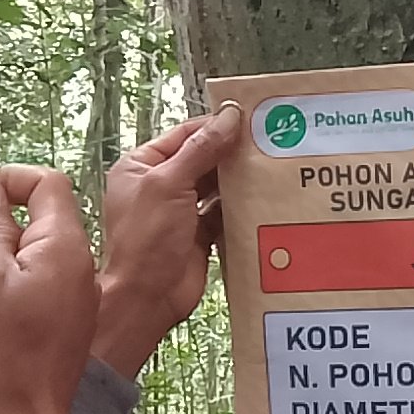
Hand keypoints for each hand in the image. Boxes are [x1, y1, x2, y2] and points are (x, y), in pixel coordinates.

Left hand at [89, 103, 243, 377]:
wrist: (147, 297)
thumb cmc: (145, 239)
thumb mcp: (170, 184)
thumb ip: (201, 149)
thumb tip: (228, 116)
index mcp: (142, 166)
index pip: (185, 135)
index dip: (215, 126)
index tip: (249, 119)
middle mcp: (160, 186)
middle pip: (203, 158)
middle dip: (231, 152)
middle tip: (268, 142)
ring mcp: (180, 211)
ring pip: (216, 186)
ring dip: (238, 179)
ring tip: (271, 166)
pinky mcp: (198, 234)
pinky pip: (224, 212)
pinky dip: (240, 206)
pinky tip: (263, 197)